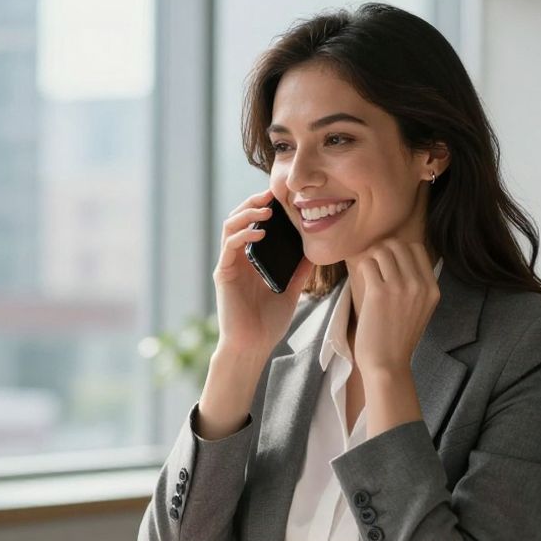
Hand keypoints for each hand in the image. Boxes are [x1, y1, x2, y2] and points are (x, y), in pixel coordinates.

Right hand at [212, 190, 313, 358]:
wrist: (253, 346)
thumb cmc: (268, 322)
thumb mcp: (291, 290)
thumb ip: (300, 269)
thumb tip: (316, 250)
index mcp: (251, 260)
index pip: (252, 224)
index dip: (263, 207)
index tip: (281, 197)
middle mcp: (237, 259)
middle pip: (238, 219)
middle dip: (253, 203)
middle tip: (272, 194)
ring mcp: (229, 265)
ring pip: (230, 227)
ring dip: (247, 213)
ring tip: (266, 209)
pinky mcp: (224, 274)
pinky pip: (230, 247)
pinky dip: (244, 235)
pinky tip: (260, 233)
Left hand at [349, 239, 439, 379]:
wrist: (387, 364)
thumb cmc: (398, 339)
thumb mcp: (420, 310)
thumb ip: (416, 286)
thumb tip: (397, 259)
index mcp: (432, 288)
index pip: (417, 248)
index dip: (399, 250)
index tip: (388, 263)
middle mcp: (419, 284)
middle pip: (398, 245)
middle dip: (382, 251)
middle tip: (373, 267)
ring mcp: (400, 287)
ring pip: (381, 250)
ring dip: (370, 259)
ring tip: (368, 276)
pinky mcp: (379, 292)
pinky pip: (367, 264)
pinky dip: (361, 270)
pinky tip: (361, 283)